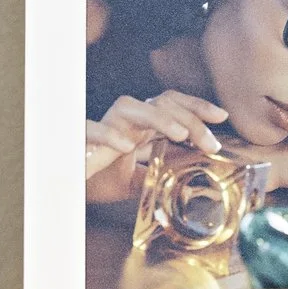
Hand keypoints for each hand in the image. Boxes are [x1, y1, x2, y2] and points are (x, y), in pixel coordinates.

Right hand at [86, 91, 229, 202]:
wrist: (65, 187)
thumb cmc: (98, 178)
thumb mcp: (137, 182)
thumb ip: (159, 177)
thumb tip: (190, 184)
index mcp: (139, 126)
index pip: (171, 104)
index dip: (196, 107)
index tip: (222, 117)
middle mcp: (123, 120)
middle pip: (160, 102)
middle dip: (190, 118)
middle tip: (211, 143)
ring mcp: (102, 127)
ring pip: (129, 106)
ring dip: (158, 118)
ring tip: (180, 135)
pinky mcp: (79, 140)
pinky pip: (92, 129)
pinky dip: (109, 134)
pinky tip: (127, 147)